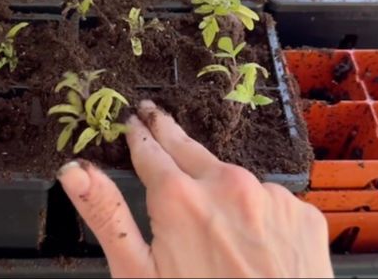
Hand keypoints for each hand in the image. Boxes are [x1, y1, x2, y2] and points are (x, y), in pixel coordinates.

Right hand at [57, 100, 332, 277]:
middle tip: (154, 114)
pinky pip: (271, 204)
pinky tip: (255, 248)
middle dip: (169, 133)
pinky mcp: (304, 214)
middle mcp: (229, 183)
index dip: (139, 134)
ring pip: (234, 181)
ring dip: (218, 188)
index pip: (150, 149)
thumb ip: (108, 217)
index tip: (133, 118)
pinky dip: (258, 216)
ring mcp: (272, 197)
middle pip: (190, 150)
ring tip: (213, 227)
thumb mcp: (139, 276)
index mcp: (180, 198)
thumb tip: (73, 169)